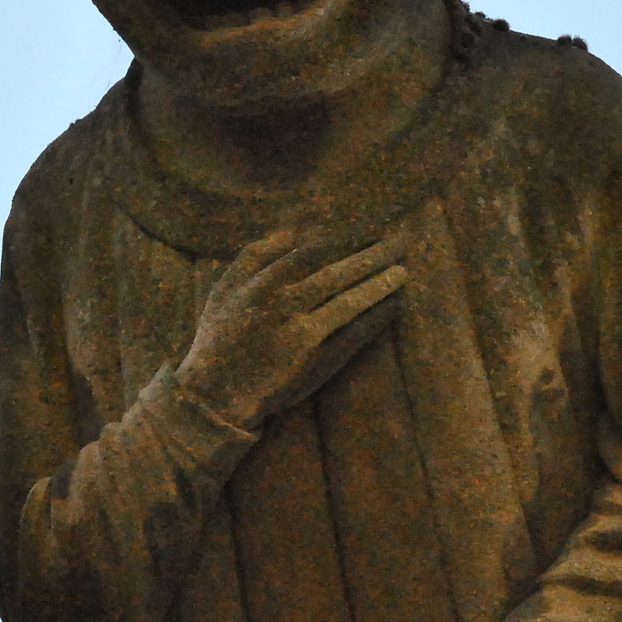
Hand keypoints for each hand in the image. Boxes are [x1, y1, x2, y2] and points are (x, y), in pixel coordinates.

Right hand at [175, 226, 409, 431]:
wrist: (217, 393)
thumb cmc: (220, 337)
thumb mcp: (224, 288)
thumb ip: (253, 256)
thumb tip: (291, 229)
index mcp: (262, 281)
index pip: (314, 250)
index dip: (345, 237)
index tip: (370, 227)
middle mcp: (283, 302)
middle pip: (337, 270)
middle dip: (372, 253)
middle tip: (400, 240)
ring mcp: (301, 332)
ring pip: (349, 299)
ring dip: (379, 283)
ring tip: (404, 270)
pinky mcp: (315, 359)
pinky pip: (353, 333)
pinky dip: (375, 318)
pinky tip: (394, 305)